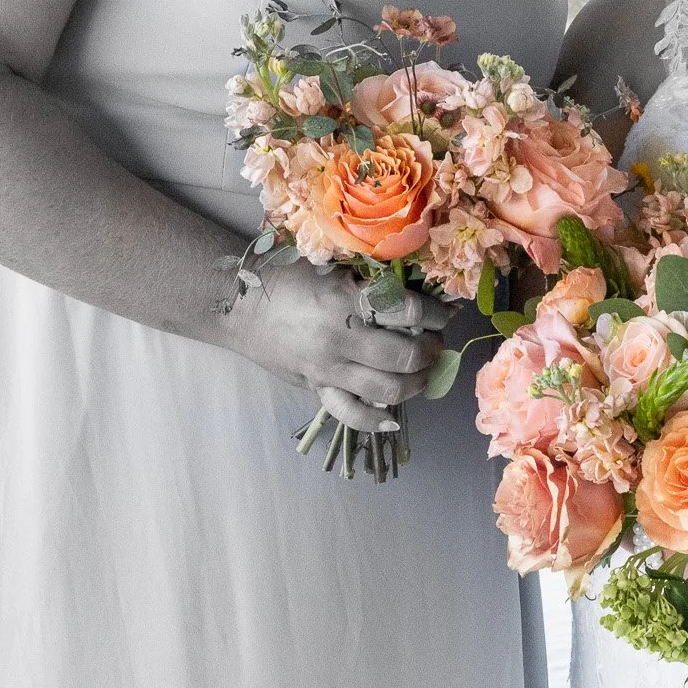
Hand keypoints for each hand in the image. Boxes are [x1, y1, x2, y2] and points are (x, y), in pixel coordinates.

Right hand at [228, 262, 453, 430]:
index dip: (436, 314)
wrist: (240, 306)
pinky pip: (350, 414)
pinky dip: (375, 421)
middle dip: (431, 350)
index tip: (446, 312)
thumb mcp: (333, 267)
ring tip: (424, 371)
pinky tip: (394, 419)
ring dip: (416, 382)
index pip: (409, 312)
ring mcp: (328, 369)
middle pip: (404, 356)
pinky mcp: (316, 387)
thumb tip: (416, 288)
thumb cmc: (288, 278)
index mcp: (347, 301)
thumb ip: (370, 280)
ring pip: (386, 389)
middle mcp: (341, 339)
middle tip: (436, 342)